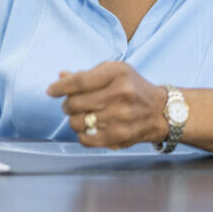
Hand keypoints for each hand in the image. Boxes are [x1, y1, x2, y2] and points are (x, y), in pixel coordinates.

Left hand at [46, 61, 167, 148]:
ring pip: (78, 122)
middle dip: (67, 105)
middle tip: (71, 105)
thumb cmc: (132, 88)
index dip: (60, 87)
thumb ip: (86, 75)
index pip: (79, 81)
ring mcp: (121, 117)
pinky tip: (88, 129)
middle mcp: (120, 94)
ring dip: (74, 120)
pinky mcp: (120, 136)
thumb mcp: (113, 72)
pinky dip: (82, 135)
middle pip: (75, 103)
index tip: (51, 90)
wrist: (161, 111)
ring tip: (82, 116)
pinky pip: (87, 139)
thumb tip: (60, 77)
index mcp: (117, 73)